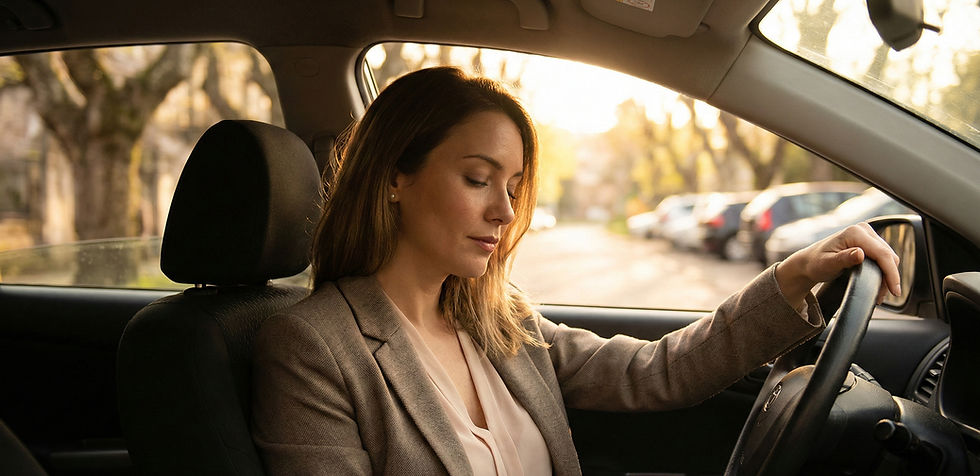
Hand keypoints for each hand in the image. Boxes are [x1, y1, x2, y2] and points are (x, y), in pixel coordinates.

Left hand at [775, 222, 900, 308]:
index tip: (894, 290)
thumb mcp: (828, 264)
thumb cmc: (816, 263)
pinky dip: (883, 271)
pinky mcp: (869, 242)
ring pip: (888, 257)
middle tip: (882, 297)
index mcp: (855, 233)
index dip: (891, 273)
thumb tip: (861, 254)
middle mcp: (863, 230)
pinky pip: (883, 257)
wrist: (809, 261)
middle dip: (890, 277)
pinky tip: (879, 284)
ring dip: (887, 275)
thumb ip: (844, 259)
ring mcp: (867, 235)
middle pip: (888, 255)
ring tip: (880, 293)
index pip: (882, 253)